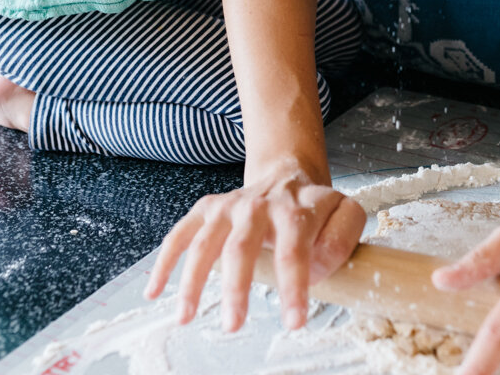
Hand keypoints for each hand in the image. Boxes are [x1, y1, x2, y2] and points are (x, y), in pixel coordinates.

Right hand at [144, 160, 365, 333]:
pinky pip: (179, 235)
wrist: (287, 174)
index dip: (294, 285)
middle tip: (233, 325)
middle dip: (235, 288)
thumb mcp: (344, 213)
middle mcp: (258, 205)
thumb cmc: (315, 207)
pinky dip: (164, 262)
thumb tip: (318, 268)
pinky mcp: (207, 210)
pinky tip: (154, 292)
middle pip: (241, 246)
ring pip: (205, 243)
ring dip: (192, 280)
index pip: (295, 248)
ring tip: (186, 317)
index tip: (293, 321)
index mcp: (295, 208)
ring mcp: (228, 206)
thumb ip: (342, 238)